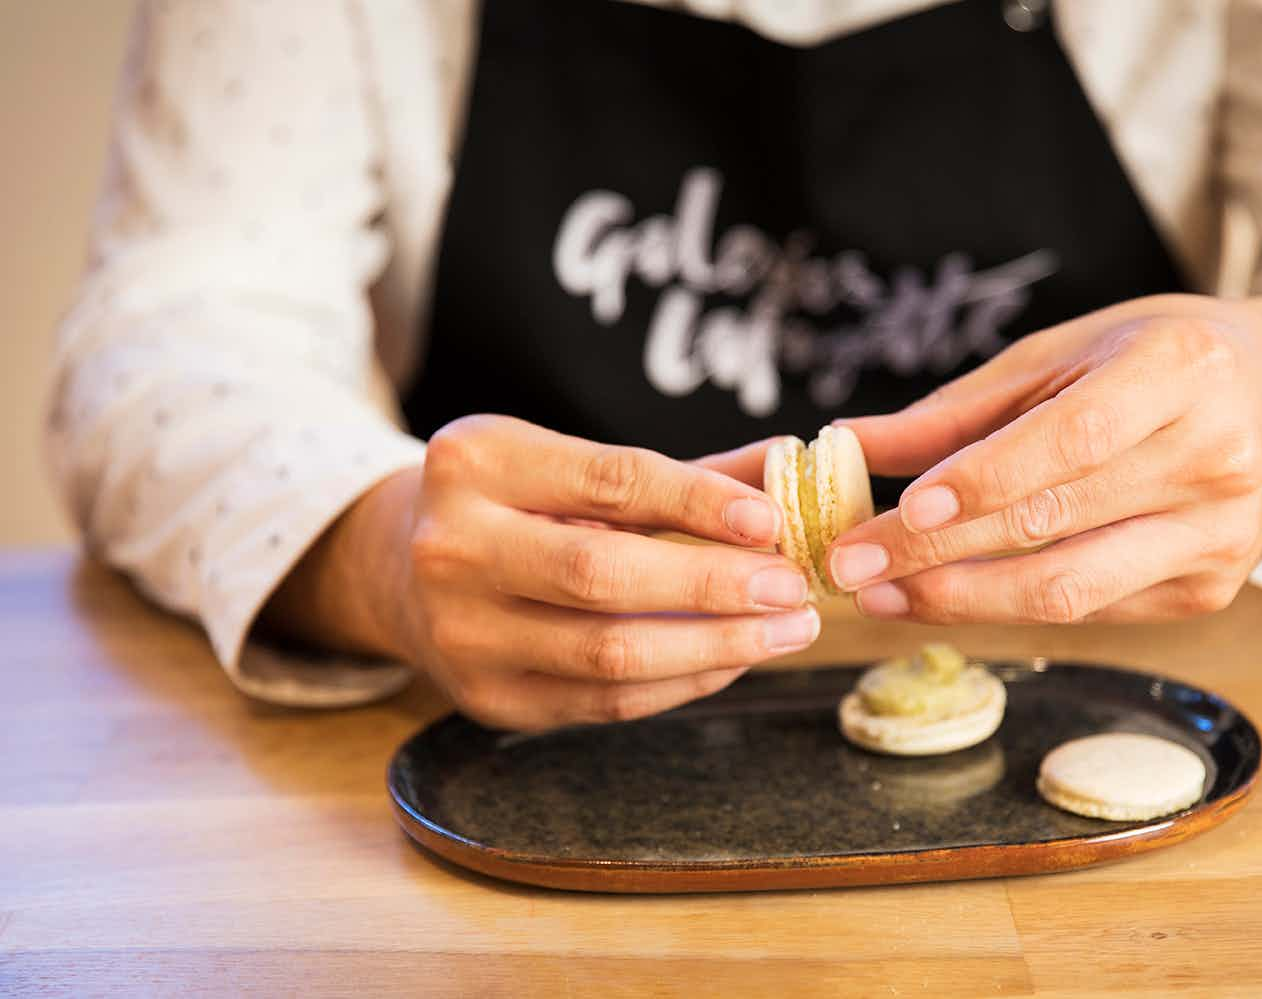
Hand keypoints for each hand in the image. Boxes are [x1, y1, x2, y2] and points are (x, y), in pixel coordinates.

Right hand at [264, 416, 818, 729]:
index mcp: (476, 461)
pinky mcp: (485, 699)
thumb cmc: (516, 505)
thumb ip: (679, 474)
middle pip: (602, 575)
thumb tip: (788, 470)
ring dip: (715, 646)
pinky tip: (733, 660)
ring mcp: (461, 633)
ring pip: (608, 654)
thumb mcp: (571, 464)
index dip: (698, 503)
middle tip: (792, 588)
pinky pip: (604, 703)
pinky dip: (681, 683)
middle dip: (714, 585)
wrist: (404, 570)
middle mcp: (453, 546)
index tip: (772, 521)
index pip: (609, 480)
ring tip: (785, 631)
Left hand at [825, 294, 1261, 623]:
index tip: (901, 509)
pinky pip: (1091, 610)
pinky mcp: (1210, 590)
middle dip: (938, 553)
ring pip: (1071, 589)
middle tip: (851, 565)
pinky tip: (946, 596)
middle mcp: (1215, 458)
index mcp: (1181, 372)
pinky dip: (1009, 607)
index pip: (1071, 441)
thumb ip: (960, 408)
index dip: (983, 481)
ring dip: (963, 599)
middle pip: (1057, 523)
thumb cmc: (1158, 364)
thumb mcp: (1066, 354)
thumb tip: (851, 445)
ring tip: (883, 595)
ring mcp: (1220, 536)